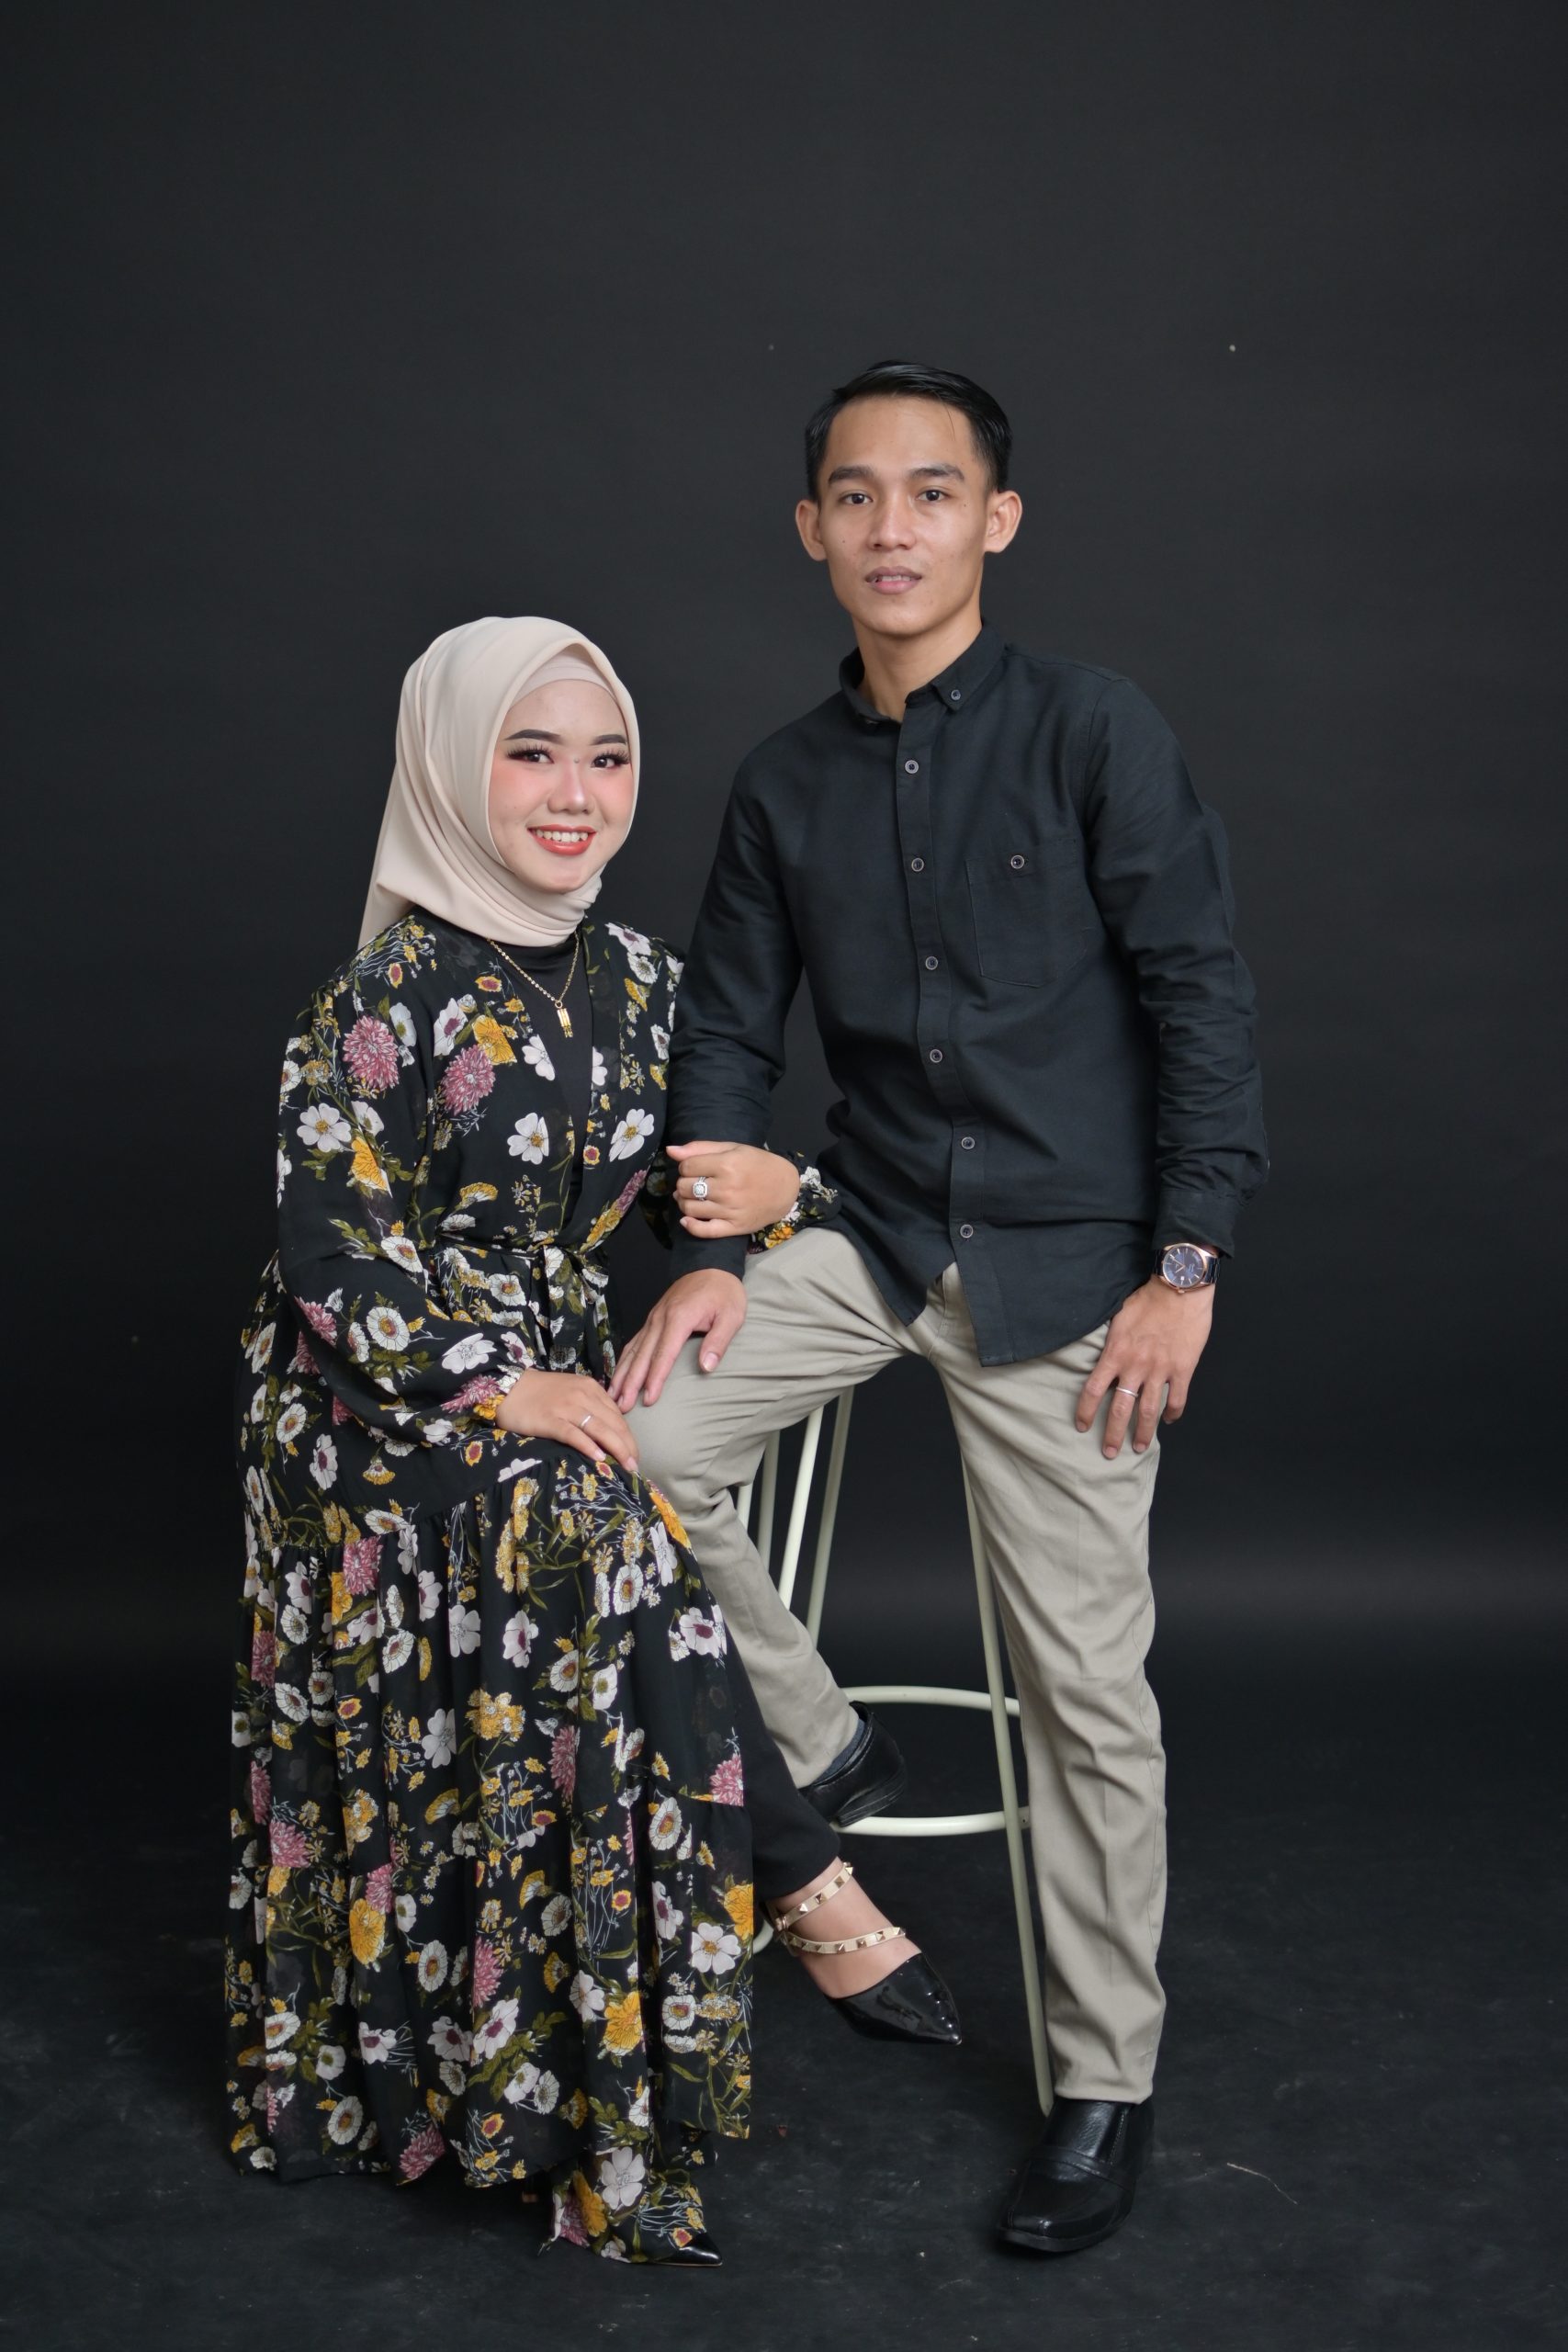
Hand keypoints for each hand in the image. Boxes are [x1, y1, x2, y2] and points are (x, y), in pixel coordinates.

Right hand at [496, 1368, 639, 1477]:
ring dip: (617, 1449)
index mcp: (591, 1388)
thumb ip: (591, 1405)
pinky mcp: (551, 1420)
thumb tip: (610, 1430)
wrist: (509, 1386)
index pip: (618, 1415)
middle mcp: (583, 1396)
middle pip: (614, 1424)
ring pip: (600, 1429)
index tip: (634, 1454)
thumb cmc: (541, 1392)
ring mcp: (567, 1408)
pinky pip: (574, 1434)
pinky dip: (589, 1446)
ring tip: (626, 1466)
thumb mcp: (573, 1391)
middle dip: (628, 1446)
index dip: (629, 1436)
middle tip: (635, 1466)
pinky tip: (599, 1458)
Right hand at [607, 1270, 747, 1409]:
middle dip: (631, 1383)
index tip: (648, 1400)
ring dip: (622, 1374)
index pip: (664, 1355)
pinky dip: (623, 1360)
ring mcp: (653, 1319)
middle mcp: (660, 1319)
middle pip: (642, 1355)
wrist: (710, 1264)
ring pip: (633, 1349)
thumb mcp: (731, 1315)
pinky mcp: (652, 1319)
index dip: (655, 1379)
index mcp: (679, 1318)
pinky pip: (634, 1342)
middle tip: (622, 1406)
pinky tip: (618, 1375)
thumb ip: (718, 1341)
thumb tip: (706, 1367)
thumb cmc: (723, 1292)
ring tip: (613, 1396)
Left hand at [667, 1140, 800, 1237]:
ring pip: (689, 1208)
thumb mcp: (733, 1148)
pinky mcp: (734, 1227)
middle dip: (684, 1183)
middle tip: (694, 1182)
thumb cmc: (758, 1164)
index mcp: (727, 1165)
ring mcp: (730, 1210)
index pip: (686, 1167)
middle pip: (684, 1187)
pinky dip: (690, 1226)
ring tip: (692, 1197)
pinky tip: (687, 1219)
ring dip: (684, 1202)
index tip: (694, 1167)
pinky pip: (704, 1231)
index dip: (685, 1166)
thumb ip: (700, 1148)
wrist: (786, 1188)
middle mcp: (727, 1188)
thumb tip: (670, 1151)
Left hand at [1075, 1277, 1213, 1458]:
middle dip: (1113, 1434)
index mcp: (1116, 1353)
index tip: (1082, 1426)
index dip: (1086, 1412)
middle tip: (1108, 1453)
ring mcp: (1160, 1370)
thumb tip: (1104, 1357)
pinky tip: (1169, 1421)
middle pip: (1120, 1409)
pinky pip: (1177, 1399)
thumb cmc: (1148, 1298)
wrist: (1179, 1288)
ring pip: (1149, 1411)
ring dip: (1143, 1432)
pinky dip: (1173, 1413)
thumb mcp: (1118, 1318)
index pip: (1093, 1390)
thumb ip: (1112, 1342)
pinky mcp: (1183, 1369)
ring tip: (1138, 1447)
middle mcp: (1136, 1366)